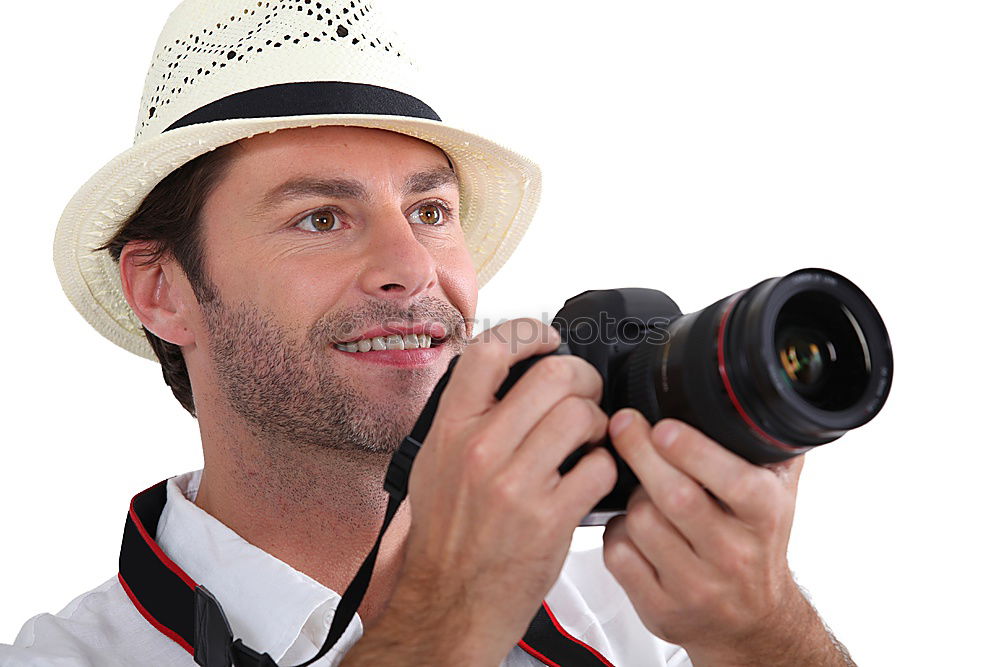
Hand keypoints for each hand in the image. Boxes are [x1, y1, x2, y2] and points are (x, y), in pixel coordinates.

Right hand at [351, 319, 616, 665]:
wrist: (449, 599)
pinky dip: (605, 466)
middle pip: (553, 375)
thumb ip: (465, 415)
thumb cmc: (446, 533)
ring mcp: (516, 484)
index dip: (528, 334)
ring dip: (597, 422)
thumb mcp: (434, 461)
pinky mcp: (550, 518)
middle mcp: (480, 450)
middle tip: (585, 392)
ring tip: (589, 438)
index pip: (489, 351)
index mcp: (450, 428)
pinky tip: (591, 475)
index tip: (547, 339)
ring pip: (582, 416)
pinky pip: (599, 467)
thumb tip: (505, 371)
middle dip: (582, 377)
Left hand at [603, 409, 848, 664]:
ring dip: (630, 496)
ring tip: (641, 489)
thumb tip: (755, 390)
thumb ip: (769, 444)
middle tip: (623, 424)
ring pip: (640, 522)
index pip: (732, 480)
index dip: (692, 450)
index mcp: (765, 516)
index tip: (662, 426)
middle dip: (640, 452)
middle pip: (674, 496)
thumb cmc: (757, 546)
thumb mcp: (779, 494)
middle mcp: (733, 554)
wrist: (753, 622)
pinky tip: (631, 527)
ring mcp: (696, 585)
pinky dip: (616, 533)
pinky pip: (619, 556)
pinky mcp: (661, 609)